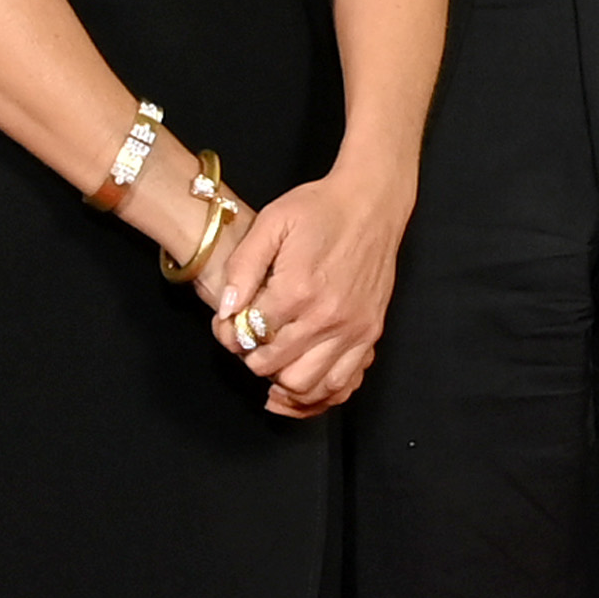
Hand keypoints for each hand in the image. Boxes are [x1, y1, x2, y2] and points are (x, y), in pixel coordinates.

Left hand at [205, 164, 407, 417]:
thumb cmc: (318, 209)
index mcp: (297, 290)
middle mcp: (327, 317)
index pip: (250, 336)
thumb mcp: (271, 223)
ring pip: (308, 386)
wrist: (372, 203)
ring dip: (283, 384)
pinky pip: (344, 383)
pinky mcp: (370, 333)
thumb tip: (226, 312)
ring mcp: (353, 329)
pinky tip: (303, 387)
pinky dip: (320, 394)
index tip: (230, 325)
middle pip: (274, 368)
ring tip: (273, 367)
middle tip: (250, 342)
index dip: (230, 335)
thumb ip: (243, 268)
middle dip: (253, 359)